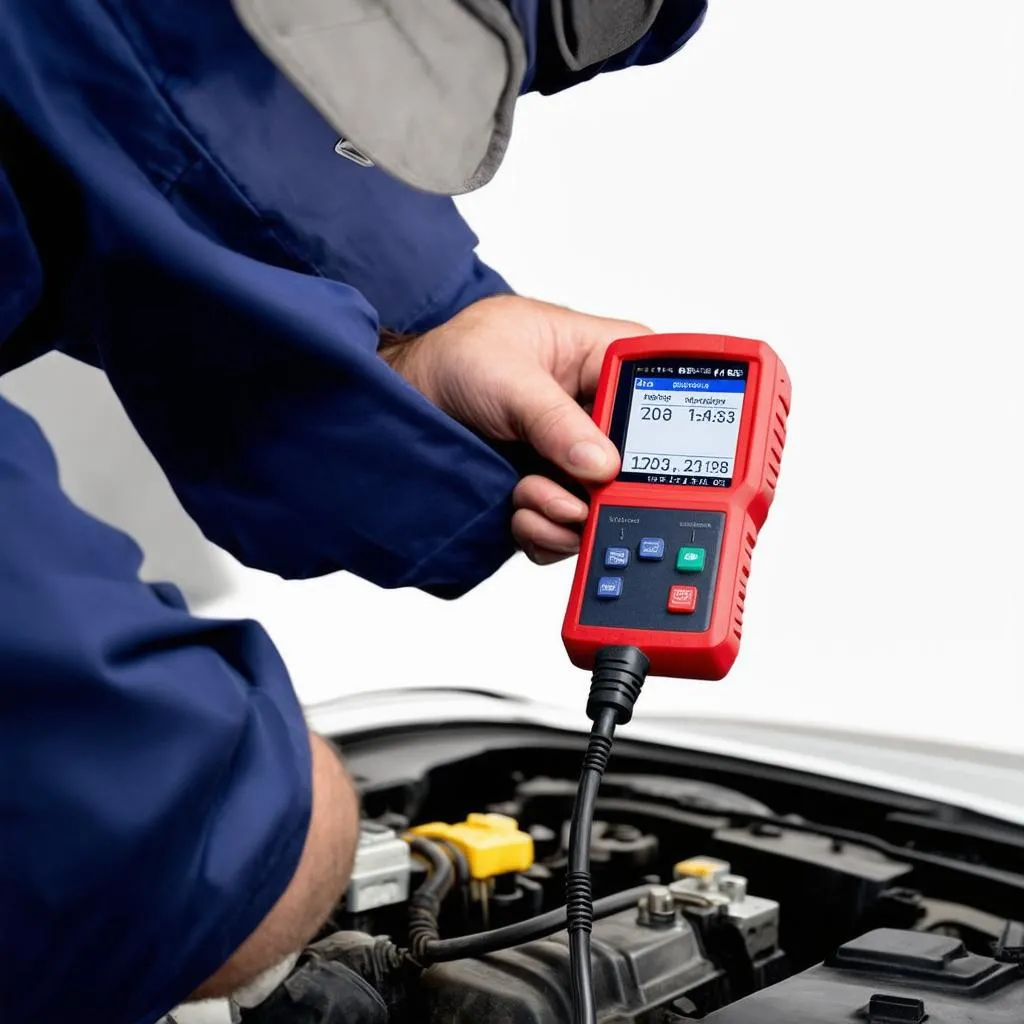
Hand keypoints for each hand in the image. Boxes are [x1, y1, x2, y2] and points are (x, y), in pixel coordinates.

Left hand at [381, 295, 650, 563]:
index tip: (631, 464)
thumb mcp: (509, 376)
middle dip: (601, 491)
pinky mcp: (552, 489)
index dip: (662, 433)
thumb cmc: (457, 358)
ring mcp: (576, 457)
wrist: (409, 399)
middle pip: (636, 465)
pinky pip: (568, 528)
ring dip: (564, 513)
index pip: (662, 393)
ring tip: (527, 494)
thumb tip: (601, 463)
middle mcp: (598, 413)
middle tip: (573, 498)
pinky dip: (544, 531)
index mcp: (604, 361)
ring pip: (602, 505)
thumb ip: (555, 420)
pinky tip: (519, 512)